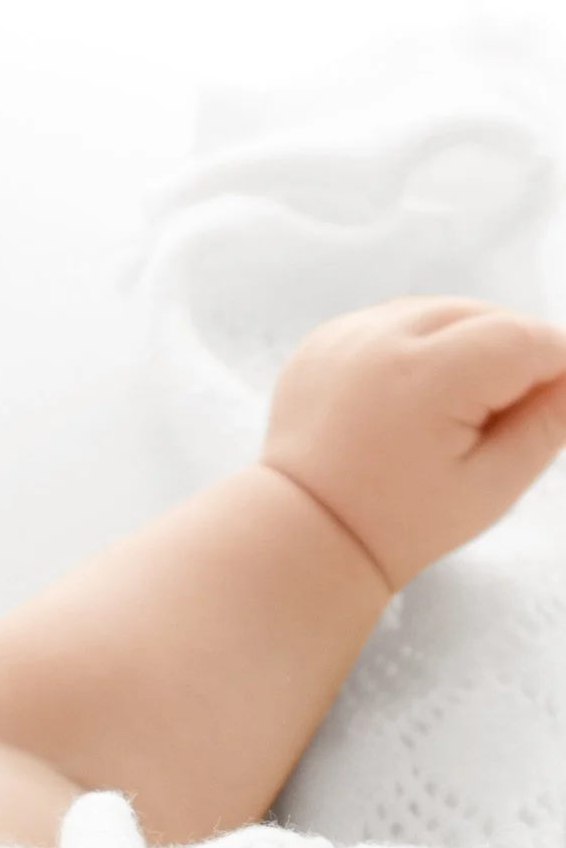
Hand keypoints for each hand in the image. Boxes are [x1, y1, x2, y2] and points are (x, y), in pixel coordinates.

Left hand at [261, 298, 565, 590]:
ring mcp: (346, 335)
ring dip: (465, 346)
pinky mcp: (324, 341)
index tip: (548, 404)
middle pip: (487, 316)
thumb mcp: (495, 481)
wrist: (305, 535)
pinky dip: (416, 347)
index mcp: (429, 374)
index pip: (530, 339)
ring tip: (452, 409)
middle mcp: (382, 339)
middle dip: (510, 357)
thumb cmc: (401, 522)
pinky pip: (394, 322)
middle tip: (495, 418)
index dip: (557, 369)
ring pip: (443, 312)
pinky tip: (408, 397)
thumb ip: (550, 418)